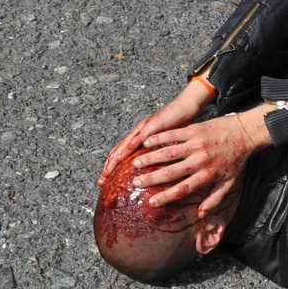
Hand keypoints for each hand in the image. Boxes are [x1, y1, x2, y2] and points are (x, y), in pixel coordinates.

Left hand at [98, 79, 212, 185]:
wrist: (186, 105)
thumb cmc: (178, 124)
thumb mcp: (167, 143)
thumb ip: (160, 154)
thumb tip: (158, 171)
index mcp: (140, 137)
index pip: (122, 154)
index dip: (113, 167)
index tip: (106, 181)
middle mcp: (138, 132)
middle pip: (117, 151)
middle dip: (108, 168)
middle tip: (100, 182)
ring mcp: (143, 128)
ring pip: (123, 146)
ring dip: (113, 161)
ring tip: (107, 174)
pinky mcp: (151, 125)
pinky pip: (137, 139)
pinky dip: (128, 149)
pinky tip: (122, 158)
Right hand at [130, 109, 265, 212]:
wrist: (245, 133)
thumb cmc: (236, 160)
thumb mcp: (229, 183)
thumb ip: (215, 199)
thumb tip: (200, 214)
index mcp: (207, 175)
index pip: (183, 189)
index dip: (166, 197)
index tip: (151, 202)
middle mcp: (200, 160)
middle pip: (172, 172)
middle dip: (152, 178)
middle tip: (136, 183)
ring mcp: (196, 144)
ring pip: (169, 152)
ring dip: (151, 157)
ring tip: (135, 163)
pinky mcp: (195, 130)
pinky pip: (174, 134)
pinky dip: (159, 138)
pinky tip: (146, 142)